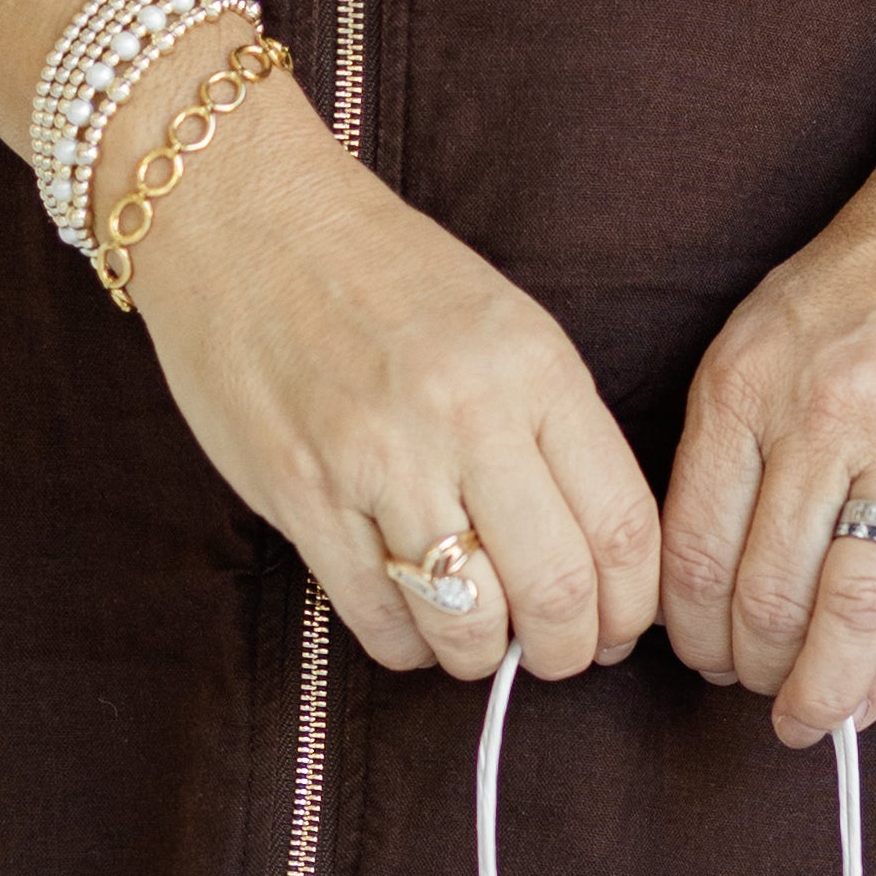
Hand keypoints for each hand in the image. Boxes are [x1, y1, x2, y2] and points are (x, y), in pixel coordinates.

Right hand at [127, 67, 660, 686]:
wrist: (242, 218)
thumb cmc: (384, 275)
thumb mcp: (506, 325)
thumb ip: (556, 431)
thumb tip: (602, 561)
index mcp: (533, 370)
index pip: (622, 528)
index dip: (632, 607)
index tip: (620, 625)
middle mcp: (464, 415)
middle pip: (558, 592)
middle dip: (570, 650)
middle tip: (558, 654)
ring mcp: (378, 459)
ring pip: (469, 622)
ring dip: (484, 657)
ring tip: (481, 643)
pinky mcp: (302, 494)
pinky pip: (378, 617)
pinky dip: (409, 645)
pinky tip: (413, 625)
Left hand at [660, 66, 875, 743]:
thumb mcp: (767, 337)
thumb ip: (736, 445)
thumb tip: (708, 574)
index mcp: (743, 384)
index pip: (691, 547)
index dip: (688, 629)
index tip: (697, 657)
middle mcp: (815, 418)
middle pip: (760, 593)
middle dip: (747, 666)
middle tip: (751, 687)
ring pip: (838, 611)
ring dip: (816, 685)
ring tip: (807, 709)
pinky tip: (867, 697)